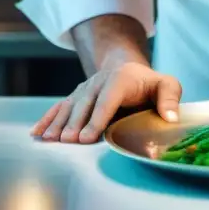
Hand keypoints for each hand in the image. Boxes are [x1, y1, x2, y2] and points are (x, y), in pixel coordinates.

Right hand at [32, 61, 181, 143]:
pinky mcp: (75, 96)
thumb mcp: (167, 85)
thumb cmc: (150, 84)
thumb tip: (171, 119)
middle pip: (85, 103)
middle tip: (67, 141)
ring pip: (69, 105)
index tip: (87, 137)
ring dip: (58, 122)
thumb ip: (170, 99)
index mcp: (122, 78)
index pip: (108, 99)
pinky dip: (47, 119)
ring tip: (49, 139)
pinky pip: (59, 107)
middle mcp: (99, 81)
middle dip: (75, 123)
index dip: (97, 118)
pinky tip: (36, 133)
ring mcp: (85, 89)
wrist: (128, 68)